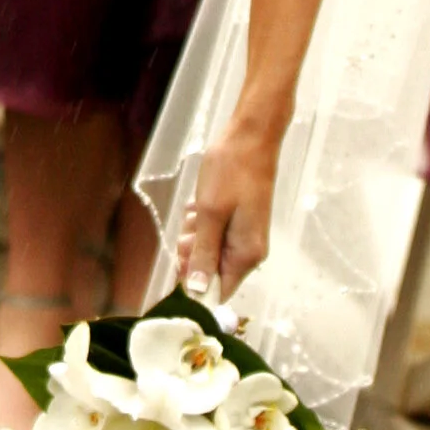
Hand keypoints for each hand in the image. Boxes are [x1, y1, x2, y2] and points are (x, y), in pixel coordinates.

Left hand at [176, 111, 281, 300]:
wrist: (250, 137)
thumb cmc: (230, 172)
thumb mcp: (210, 214)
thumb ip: (204, 254)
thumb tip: (198, 292)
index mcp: (245, 255)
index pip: (218, 292)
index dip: (194, 283)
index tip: (180, 259)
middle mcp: (248, 252)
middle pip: (210, 270)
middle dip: (192, 251)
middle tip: (192, 224)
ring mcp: (243, 236)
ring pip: (207, 250)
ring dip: (195, 233)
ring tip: (198, 208)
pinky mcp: (237, 222)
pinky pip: (212, 233)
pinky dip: (201, 221)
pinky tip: (201, 203)